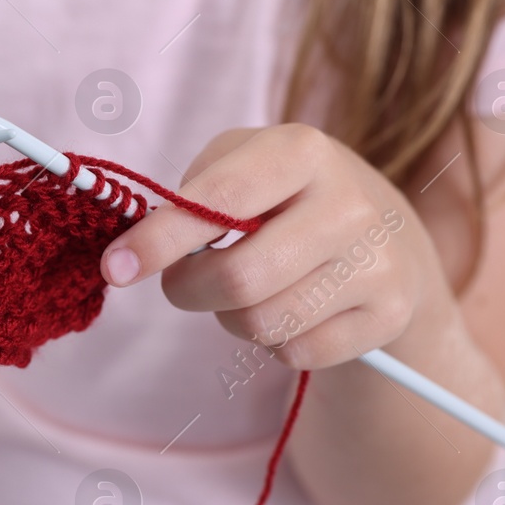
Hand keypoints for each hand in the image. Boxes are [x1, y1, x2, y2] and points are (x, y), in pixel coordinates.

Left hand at [99, 124, 456, 369]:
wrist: (388, 234)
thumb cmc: (285, 196)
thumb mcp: (241, 163)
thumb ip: (189, 194)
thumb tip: (140, 250)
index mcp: (302, 151)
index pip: (219, 203)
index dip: (159, 240)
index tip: (115, 268)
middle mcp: (349, 204)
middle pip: (238, 280)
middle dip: (189, 290)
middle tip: (184, 281)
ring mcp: (377, 263)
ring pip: (263, 324)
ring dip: (231, 317)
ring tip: (248, 289)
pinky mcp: (389, 315)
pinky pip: (295, 352)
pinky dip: (274, 341)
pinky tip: (291, 308)